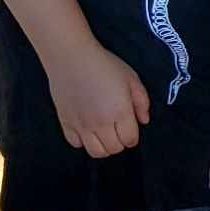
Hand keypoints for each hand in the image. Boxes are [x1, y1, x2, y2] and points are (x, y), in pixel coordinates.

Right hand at [43, 39, 150, 158]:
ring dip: (103, 146)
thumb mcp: (131, 78)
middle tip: (118, 129)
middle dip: (120, 141)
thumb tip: (144, 121)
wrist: (72, 58)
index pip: (130, 140)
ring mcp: (81, 125)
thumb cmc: (104, 65)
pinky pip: (76, 144)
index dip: (133, 136)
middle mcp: (101, 123)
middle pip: (114, 149)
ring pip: (96, 152)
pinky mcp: (66, 123)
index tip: (130, 127)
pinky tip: (87, 128)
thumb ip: (142, 101)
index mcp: (120, 112)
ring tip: (104, 133)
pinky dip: (83, 141)